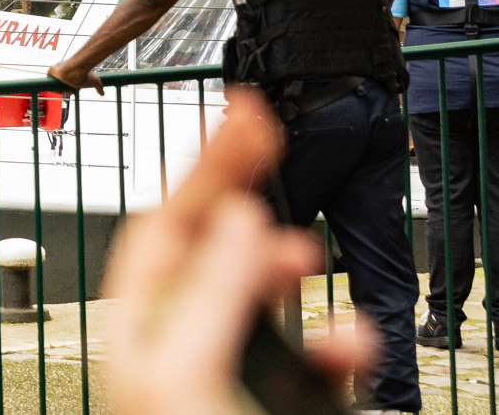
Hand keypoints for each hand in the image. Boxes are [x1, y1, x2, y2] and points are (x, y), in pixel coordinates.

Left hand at [48, 60, 101, 93]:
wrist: (80, 66)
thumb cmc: (87, 73)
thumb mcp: (95, 82)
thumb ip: (99, 88)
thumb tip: (103, 94)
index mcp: (70, 74)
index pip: (67, 84)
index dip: (69, 90)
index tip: (73, 91)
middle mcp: (62, 72)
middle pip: (60, 85)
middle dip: (65, 90)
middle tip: (70, 91)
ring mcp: (56, 71)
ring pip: (54, 83)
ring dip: (59, 89)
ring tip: (67, 89)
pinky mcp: (51, 71)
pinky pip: (48, 80)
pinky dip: (52, 85)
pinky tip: (58, 87)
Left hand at [103, 89, 366, 414]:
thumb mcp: (187, 376)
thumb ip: (214, 293)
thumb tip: (240, 214)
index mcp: (143, 329)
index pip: (164, 226)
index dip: (199, 166)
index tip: (236, 112)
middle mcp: (184, 340)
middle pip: (212, 242)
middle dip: (239, 185)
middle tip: (267, 127)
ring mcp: (235, 367)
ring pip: (267, 293)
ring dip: (290, 263)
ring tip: (308, 254)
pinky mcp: (285, 402)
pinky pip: (318, 356)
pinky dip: (342, 341)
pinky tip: (355, 342)